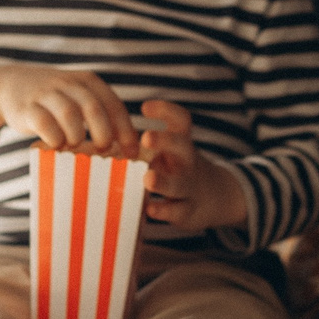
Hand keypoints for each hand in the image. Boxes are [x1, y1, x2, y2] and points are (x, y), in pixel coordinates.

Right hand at [0, 65, 139, 156]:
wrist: (12, 84)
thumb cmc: (56, 100)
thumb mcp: (79, 97)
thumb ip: (100, 113)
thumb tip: (128, 149)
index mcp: (88, 82)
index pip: (114, 105)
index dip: (125, 130)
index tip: (132, 152)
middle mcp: (69, 84)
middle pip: (94, 108)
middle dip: (103, 133)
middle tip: (103, 150)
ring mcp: (47, 94)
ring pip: (69, 114)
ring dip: (76, 136)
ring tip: (74, 145)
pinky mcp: (27, 107)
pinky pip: (44, 124)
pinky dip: (54, 138)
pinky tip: (56, 144)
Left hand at [136, 99, 248, 231]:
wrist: (216, 197)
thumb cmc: (179, 168)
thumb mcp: (170, 150)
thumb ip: (145, 141)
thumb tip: (101, 133)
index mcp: (181, 143)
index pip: (181, 121)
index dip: (166, 111)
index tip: (145, 107)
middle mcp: (187, 162)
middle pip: (182, 147)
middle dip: (165, 141)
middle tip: (146, 137)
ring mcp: (189, 187)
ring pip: (179, 184)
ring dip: (163, 182)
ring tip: (148, 179)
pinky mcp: (187, 211)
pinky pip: (178, 211)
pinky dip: (164, 211)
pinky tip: (150, 209)